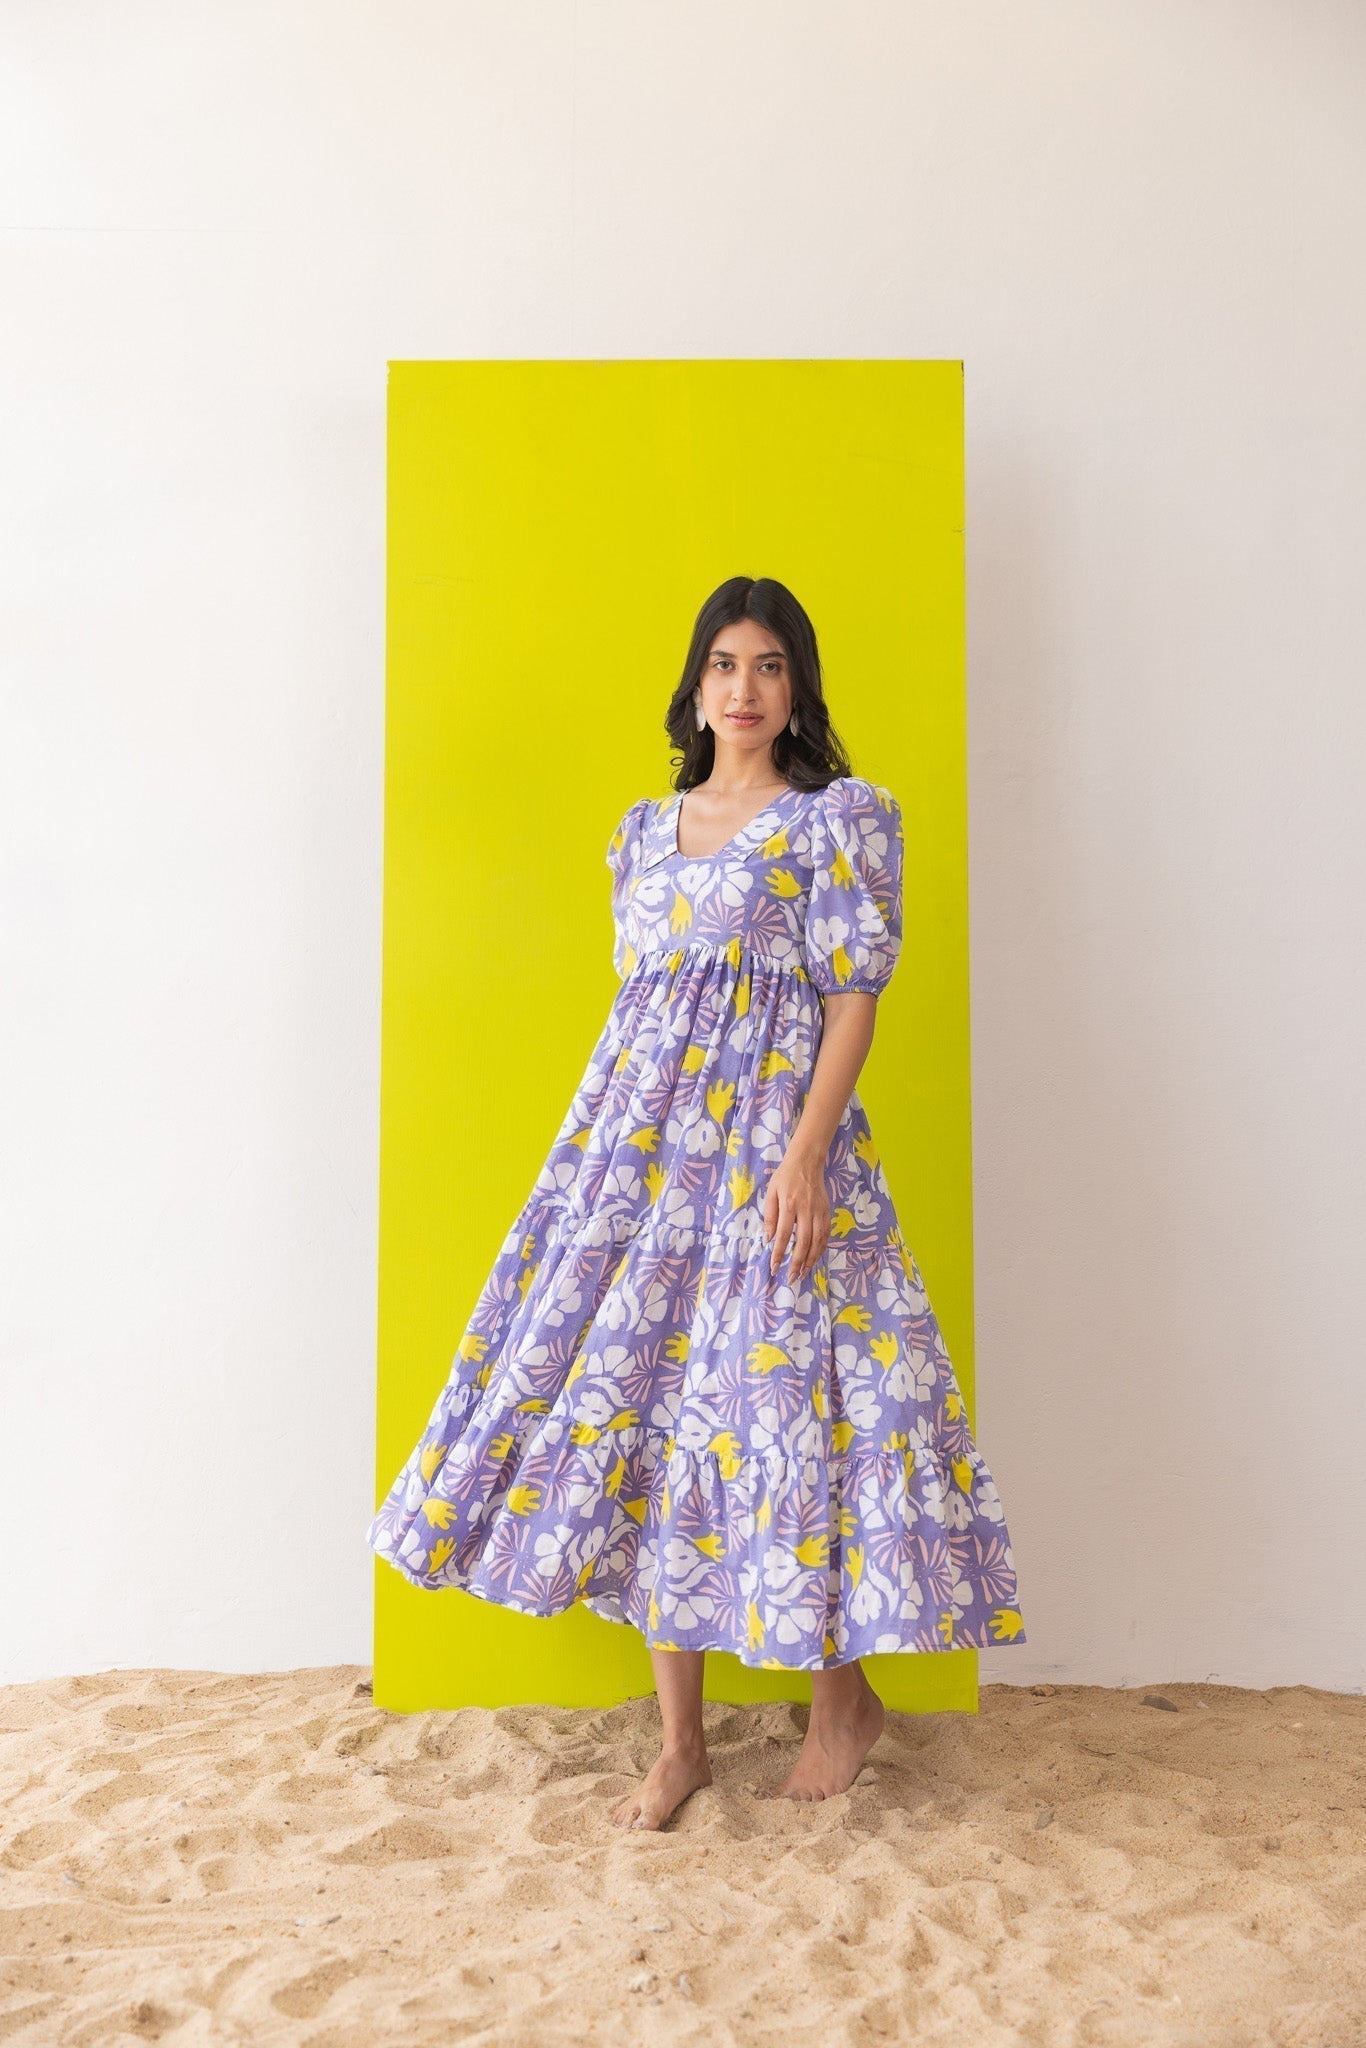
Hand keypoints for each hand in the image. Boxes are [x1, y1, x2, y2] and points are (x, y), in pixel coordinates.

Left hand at [762, 1146, 830, 1281]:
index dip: (779, 1253)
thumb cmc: (785, 1177)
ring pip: (818, 1241)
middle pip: (803, 1242)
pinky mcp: (827, 1212)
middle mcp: (806, 1210)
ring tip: (803, 1273)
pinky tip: (815, 1259)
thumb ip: (770, 1216)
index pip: (783, 1235)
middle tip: (791, 1278)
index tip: (774, 1268)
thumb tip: (768, 1239)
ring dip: (811, 1260)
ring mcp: (819, 1212)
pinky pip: (826, 1235)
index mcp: (789, 1205)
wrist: (807, 1161)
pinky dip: (821, 1249)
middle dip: (797, 1263)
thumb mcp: (771, 1192)